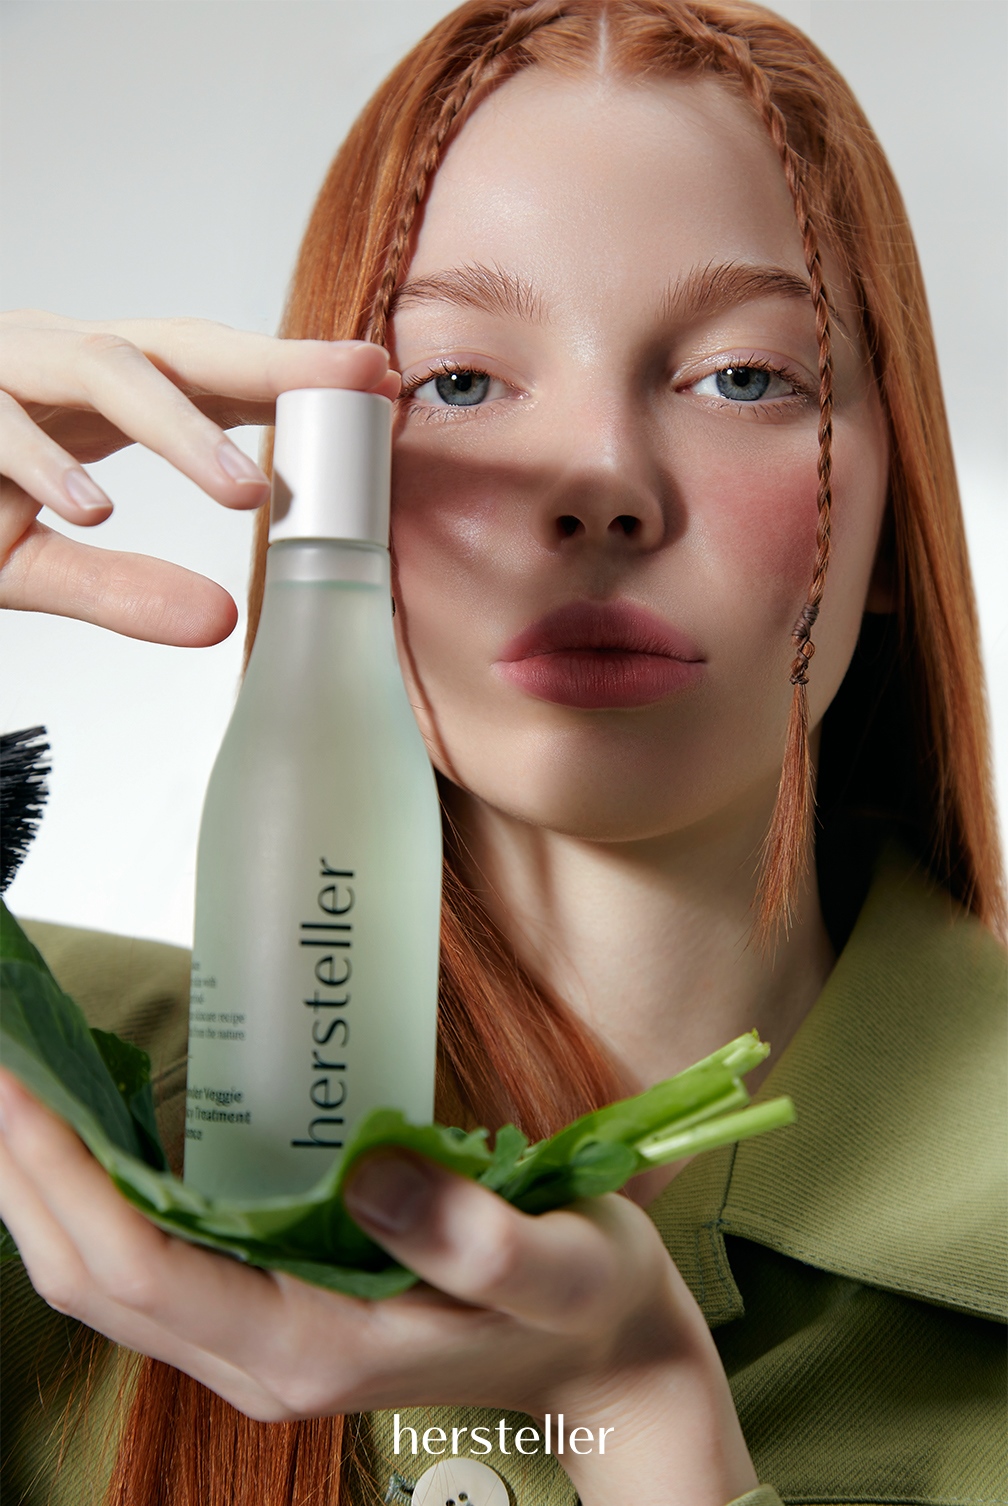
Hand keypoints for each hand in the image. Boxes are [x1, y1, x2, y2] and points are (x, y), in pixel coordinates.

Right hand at [0, 310, 398, 642]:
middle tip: (356, 380)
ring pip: (99, 365)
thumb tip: (221, 625)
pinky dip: (45, 462)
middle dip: (272, 359)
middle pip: (179, 344)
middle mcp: (54, 364)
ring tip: (246, 497)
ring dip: (179, 428)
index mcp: (95, 396)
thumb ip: (119, 591)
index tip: (379, 388)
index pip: (211, 375)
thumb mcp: (33, 562)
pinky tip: (97, 508)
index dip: (293, 378)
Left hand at [0, 1071, 757, 1505]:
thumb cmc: (581, 1301)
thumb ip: (480, 1238)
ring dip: (43, 1189)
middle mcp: (261, 1358)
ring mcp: (256, 1343)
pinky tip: (87, 1134)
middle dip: (24, 1174)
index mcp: (313, 1348)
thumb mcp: (561, 1268)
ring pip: (104, 1280)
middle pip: (92, 1278)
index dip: (65, 1179)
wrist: (600, 1356)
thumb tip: (369, 1172)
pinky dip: (94, 1199)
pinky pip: (146, 1264)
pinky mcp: (265, 1310)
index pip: (145, 1269)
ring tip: (15, 1088)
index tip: (18, 1083)